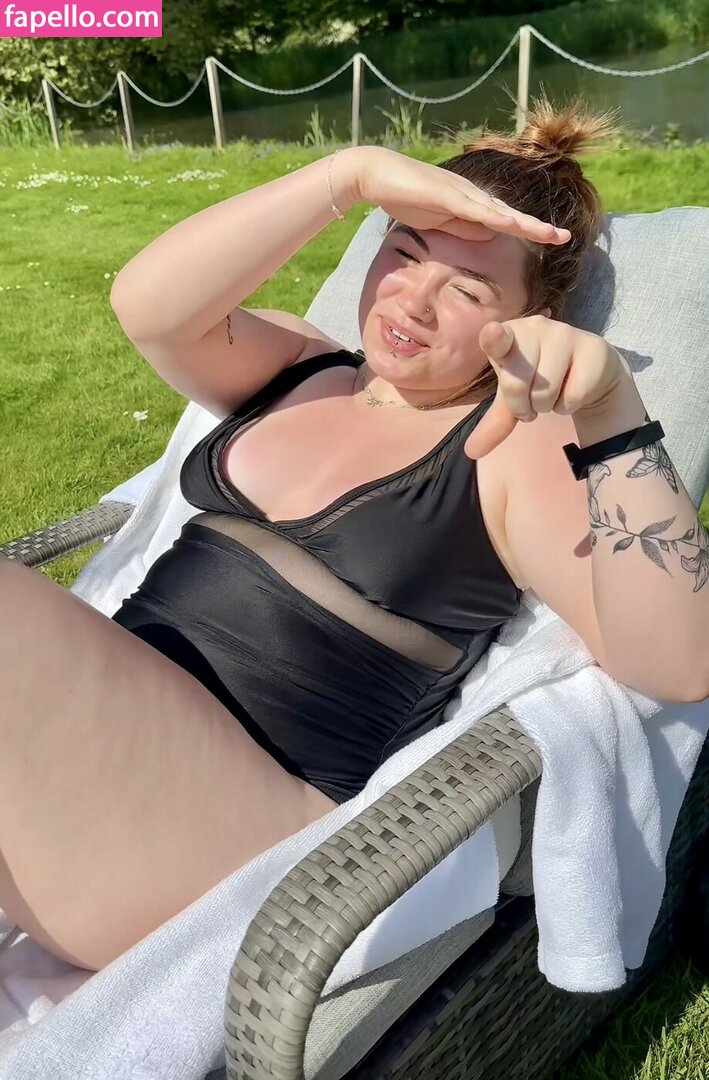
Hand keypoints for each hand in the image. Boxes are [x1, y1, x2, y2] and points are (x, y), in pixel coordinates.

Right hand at [342, 146, 571, 245]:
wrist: (376, 174)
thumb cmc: (404, 197)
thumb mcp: (440, 220)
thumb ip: (464, 225)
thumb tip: (491, 232)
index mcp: (470, 204)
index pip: (505, 220)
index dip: (528, 230)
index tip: (550, 240)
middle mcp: (471, 195)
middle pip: (510, 214)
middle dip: (537, 227)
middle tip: (565, 237)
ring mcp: (460, 193)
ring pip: (500, 212)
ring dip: (525, 223)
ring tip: (550, 234)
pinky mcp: (446, 194)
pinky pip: (474, 209)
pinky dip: (495, 217)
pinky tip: (511, 224)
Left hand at [463, 316, 627, 459]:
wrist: (590, 374)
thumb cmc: (542, 379)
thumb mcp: (514, 400)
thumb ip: (494, 422)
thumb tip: (472, 451)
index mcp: (509, 334)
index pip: (496, 338)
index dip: (493, 338)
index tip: (492, 332)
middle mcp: (536, 327)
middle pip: (516, 384)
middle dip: (522, 406)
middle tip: (532, 400)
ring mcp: (566, 334)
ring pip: (544, 392)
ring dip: (547, 406)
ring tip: (553, 392)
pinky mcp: (592, 349)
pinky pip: (571, 397)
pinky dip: (568, 405)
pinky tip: (573, 389)